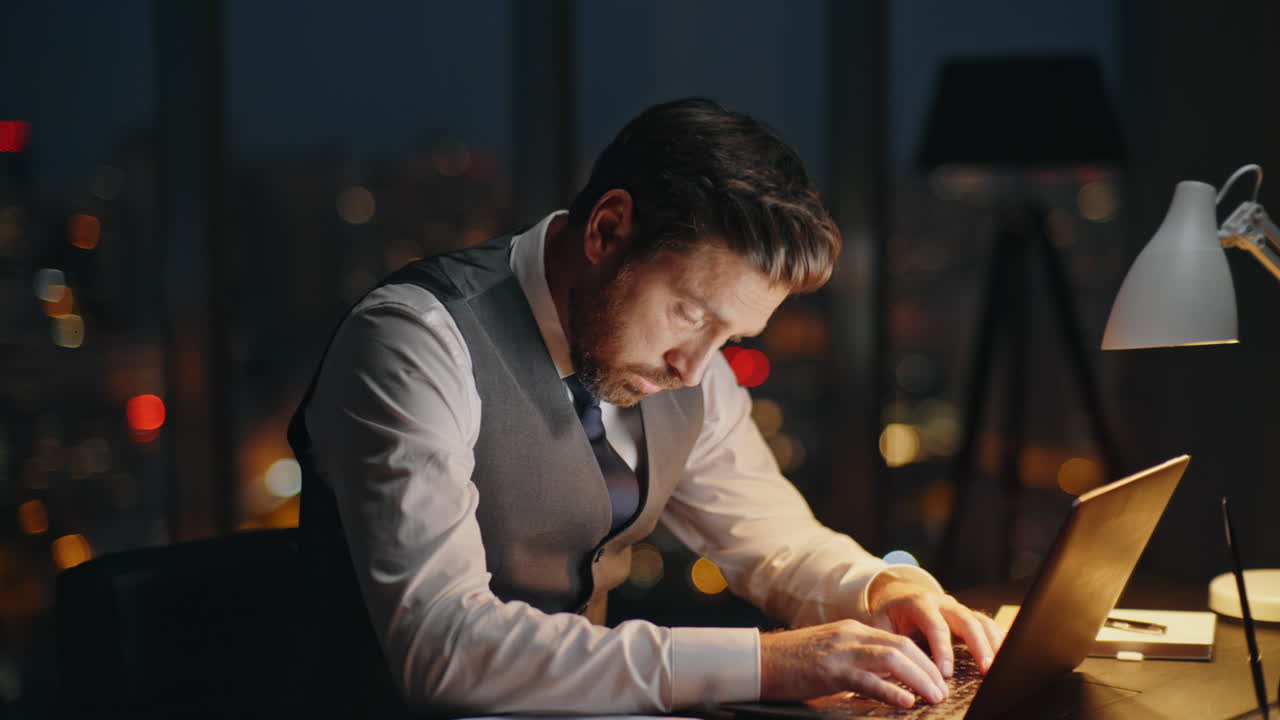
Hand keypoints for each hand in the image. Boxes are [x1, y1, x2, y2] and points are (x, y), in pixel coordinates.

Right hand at [759, 619, 949, 708]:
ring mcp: (840, 651)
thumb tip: (890, 682)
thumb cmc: (792, 663)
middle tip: (942, 690)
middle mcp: (850, 635)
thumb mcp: (831, 656)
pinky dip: (890, 690)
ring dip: (918, 678)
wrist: (757, 660)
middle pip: (902, 647)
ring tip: (932, 696)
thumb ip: (859, 663)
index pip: (899, 640)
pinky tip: (905, 702)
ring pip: (892, 659)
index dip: (924, 660)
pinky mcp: (828, 670)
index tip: (938, 679)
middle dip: (928, 669)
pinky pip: (867, 679)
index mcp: (852, 631)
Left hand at [866, 577, 1005, 676]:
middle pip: (966, 620)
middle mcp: (942, 603)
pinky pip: (987, 624)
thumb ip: (888, 641)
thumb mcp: (879, 623)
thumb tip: (892, 665)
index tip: (945, 673)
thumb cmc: (888, 612)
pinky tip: (1007, 655)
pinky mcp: (967, 615)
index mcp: (919, 603)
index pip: (935, 625)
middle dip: (977, 645)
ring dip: (994, 643)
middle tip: (985, 670)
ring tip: (1001, 666)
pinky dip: (999, 638)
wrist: (896, 592)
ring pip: (981, 621)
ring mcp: (958, 607)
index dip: (942, 649)